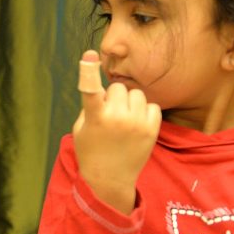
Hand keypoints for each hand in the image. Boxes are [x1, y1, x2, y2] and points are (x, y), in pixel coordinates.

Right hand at [72, 50, 160, 213]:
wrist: (110, 179)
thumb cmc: (90, 150)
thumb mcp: (81, 128)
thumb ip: (92, 106)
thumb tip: (107, 91)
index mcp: (95, 118)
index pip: (90, 90)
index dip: (88, 71)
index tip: (89, 55)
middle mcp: (117, 118)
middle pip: (117, 88)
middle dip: (112, 97)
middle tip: (109, 115)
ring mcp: (137, 124)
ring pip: (136, 94)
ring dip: (129, 103)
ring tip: (123, 120)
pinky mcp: (152, 129)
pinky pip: (151, 106)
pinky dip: (144, 112)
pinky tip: (136, 125)